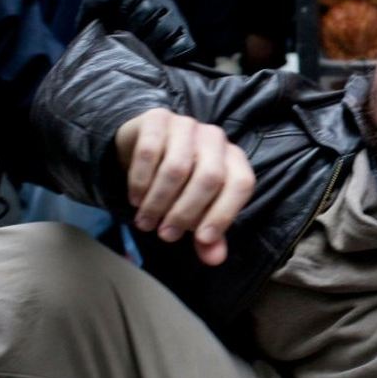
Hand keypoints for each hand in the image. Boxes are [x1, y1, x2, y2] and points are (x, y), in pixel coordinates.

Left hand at [79, 0, 195, 62]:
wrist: (119, 62)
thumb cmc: (105, 35)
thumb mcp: (92, 16)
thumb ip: (95, 0)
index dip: (122, 13)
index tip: (115, 28)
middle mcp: (162, 0)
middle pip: (149, 9)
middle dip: (133, 29)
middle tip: (126, 43)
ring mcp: (177, 19)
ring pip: (165, 28)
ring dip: (149, 44)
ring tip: (140, 54)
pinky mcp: (187, 39)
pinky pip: (182, 45)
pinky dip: (169, 56)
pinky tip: (157, 61)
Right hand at [114, 108, 254, 264]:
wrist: (144, 146)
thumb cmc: (180, 185)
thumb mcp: (195, 211)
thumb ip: (208, 236)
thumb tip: (215, 259)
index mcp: (234, 160)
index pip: (241, 184)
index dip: (224, 213)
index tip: (202, 240)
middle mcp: (216, 138)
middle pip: (209, 177)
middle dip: (185, 212)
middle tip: (165, 235)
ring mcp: (188, 124)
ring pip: (177, 167)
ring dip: (159, 201)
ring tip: (146, 222)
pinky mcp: (158, 118)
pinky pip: (149, 151)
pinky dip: (141, 181)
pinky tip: (135, 198)